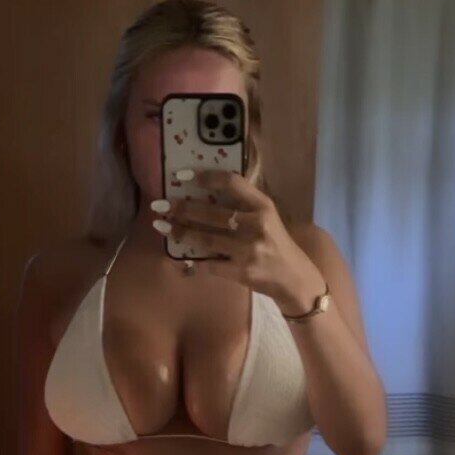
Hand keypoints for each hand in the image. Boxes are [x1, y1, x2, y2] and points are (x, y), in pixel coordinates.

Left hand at [151, 169, 325, 312]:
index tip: (180, 175)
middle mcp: (256, 225)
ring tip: (162, 226)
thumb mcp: (267, 217)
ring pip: (206, 239)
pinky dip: (195, 260)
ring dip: (181, 232)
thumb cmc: (276, 244)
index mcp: (263, 206)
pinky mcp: (241, 272)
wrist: (294, 279)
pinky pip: (210, 264)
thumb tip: (202, 193)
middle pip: (211, 213)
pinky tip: (183, 256)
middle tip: (160, 205)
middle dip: (182, 208)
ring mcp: (248, 250)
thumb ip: (242, 204)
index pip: (231, 183)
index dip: (204, 177)